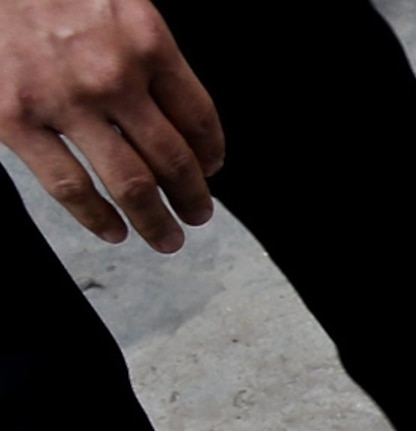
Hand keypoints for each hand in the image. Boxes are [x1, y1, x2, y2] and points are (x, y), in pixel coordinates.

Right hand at [0, 0, 221, 251]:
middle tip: (197, 214)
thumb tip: (173, 112)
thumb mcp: (112, 1)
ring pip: (130, 183)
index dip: (211, 153)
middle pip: (173, 158)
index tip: (210, 169)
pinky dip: (97, 218)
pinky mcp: (14, 119)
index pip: (199, 116)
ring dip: (155, 220)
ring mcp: (64, 100)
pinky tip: (113, 230)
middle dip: (192, 197)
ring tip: (166, 238)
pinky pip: (69, 186)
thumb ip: (142, 48)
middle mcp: (112, 74)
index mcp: (145, 40)